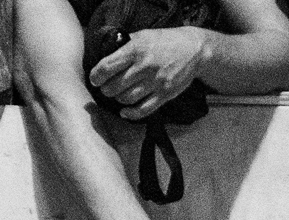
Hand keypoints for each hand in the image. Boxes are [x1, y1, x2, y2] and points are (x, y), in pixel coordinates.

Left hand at [89, 26, 210, 119]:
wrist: (193, 50)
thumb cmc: (165, 41)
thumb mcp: (142, 36)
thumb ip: (125, 46)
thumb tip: (105, 55)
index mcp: (136, 50)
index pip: (107, 66)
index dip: (96, 76)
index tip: (95, 79)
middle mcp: (145, 67)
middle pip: (115, 86)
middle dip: (106, 89)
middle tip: (106, 88)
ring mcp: (156, 82)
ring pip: (127, 98)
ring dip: (118, 99)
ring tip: (117, 95)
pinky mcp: (165, 94)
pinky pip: (144, 109)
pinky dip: (131, 114)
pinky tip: (125, 112)